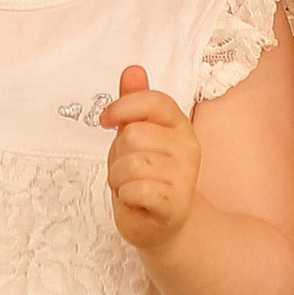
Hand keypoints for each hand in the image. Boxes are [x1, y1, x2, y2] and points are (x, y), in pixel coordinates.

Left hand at [103, 59, 196, 256]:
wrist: (162, 225)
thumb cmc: (146, 177)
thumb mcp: (136, 135)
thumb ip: (134, 103)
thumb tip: (133, 69)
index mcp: (179, 125)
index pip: (153, 101)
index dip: (122, 107)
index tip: (105, 120)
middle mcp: (188, 147)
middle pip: (133, 135)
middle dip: (117, 155)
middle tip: (127, 171)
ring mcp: (185, 176)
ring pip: (131, 165)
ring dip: (119, 179)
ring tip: (131, 187)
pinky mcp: (176, 204)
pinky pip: (137, 190)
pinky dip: (127, 197)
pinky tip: (136, 202)